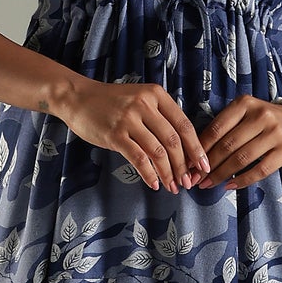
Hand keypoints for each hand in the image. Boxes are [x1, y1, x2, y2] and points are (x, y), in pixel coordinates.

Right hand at [58, 77, 211, 192]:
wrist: (78, 98)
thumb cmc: (112, 103)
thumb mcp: (140, 100)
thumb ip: (160, 117)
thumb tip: (182, 150)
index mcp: (156, 95)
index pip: (184, 125)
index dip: (196, 148)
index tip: (203, 166)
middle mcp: (145, 105)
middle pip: (173, 140)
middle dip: (184, 165)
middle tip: (187, 182)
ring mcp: (129, 119)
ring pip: (157, 151)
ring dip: (168, 173)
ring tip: (173, 187)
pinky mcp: (115, 134)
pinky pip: (138, 158)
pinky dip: (149, 174)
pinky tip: (154, 184)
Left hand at [194, 94, 281, 189]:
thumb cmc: (265, 122)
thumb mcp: (245, 115)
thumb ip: (224, 129)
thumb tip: (195, 156)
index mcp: (245, 104)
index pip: (216, 128)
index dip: (200, 149)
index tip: (188, 164)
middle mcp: (261, 115)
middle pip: (227, 145)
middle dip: (207, 165)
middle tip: (195, 178)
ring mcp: (275, 133)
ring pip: (241, 159)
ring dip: (221, 175)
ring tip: (208, 184)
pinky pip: (259, 170)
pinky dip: (241, 180)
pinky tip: (229, 186)